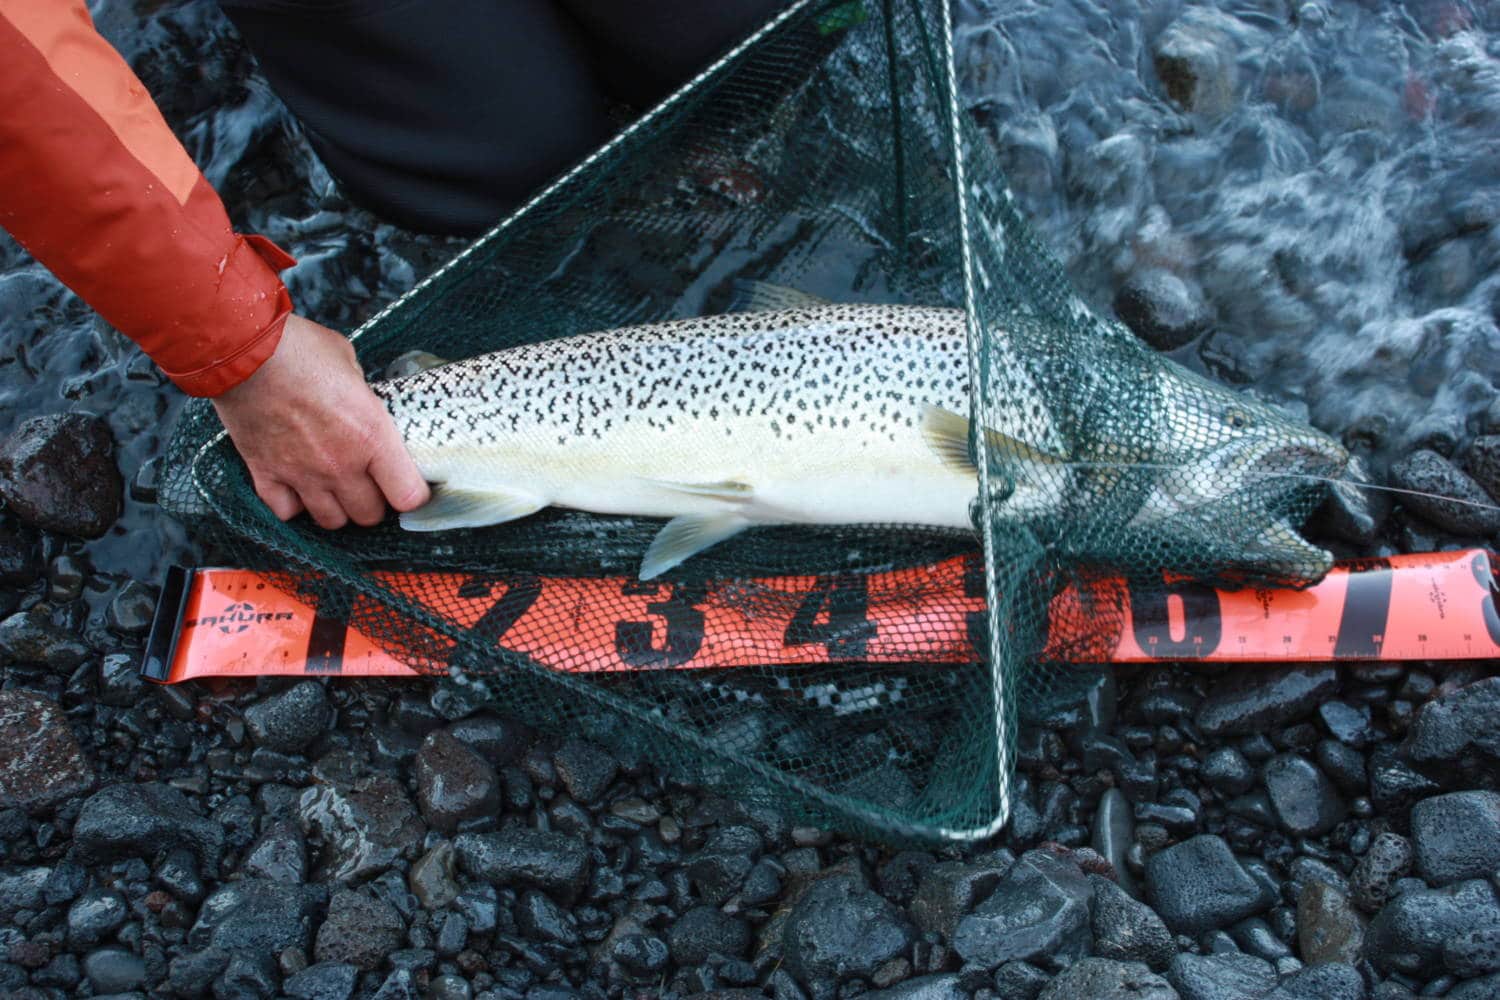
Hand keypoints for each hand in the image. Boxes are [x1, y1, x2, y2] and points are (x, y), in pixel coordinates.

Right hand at [212, 314, 429, 528]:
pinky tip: (297, 487)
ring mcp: (302, 474)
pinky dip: (293, 505)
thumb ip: (361, 395)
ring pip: (331, 521)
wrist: (244, 351)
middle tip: (368, 483)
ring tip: (335, 488)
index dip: (411, 494)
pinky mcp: (266, 474)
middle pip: (368, 515)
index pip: (408, 496)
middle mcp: (341, 464)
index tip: (406, 484)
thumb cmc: (301, 350)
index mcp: (372, 436)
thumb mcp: (351, 364)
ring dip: (337, 508)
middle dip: (373, 502)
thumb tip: (362, 402)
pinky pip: (287, 512)